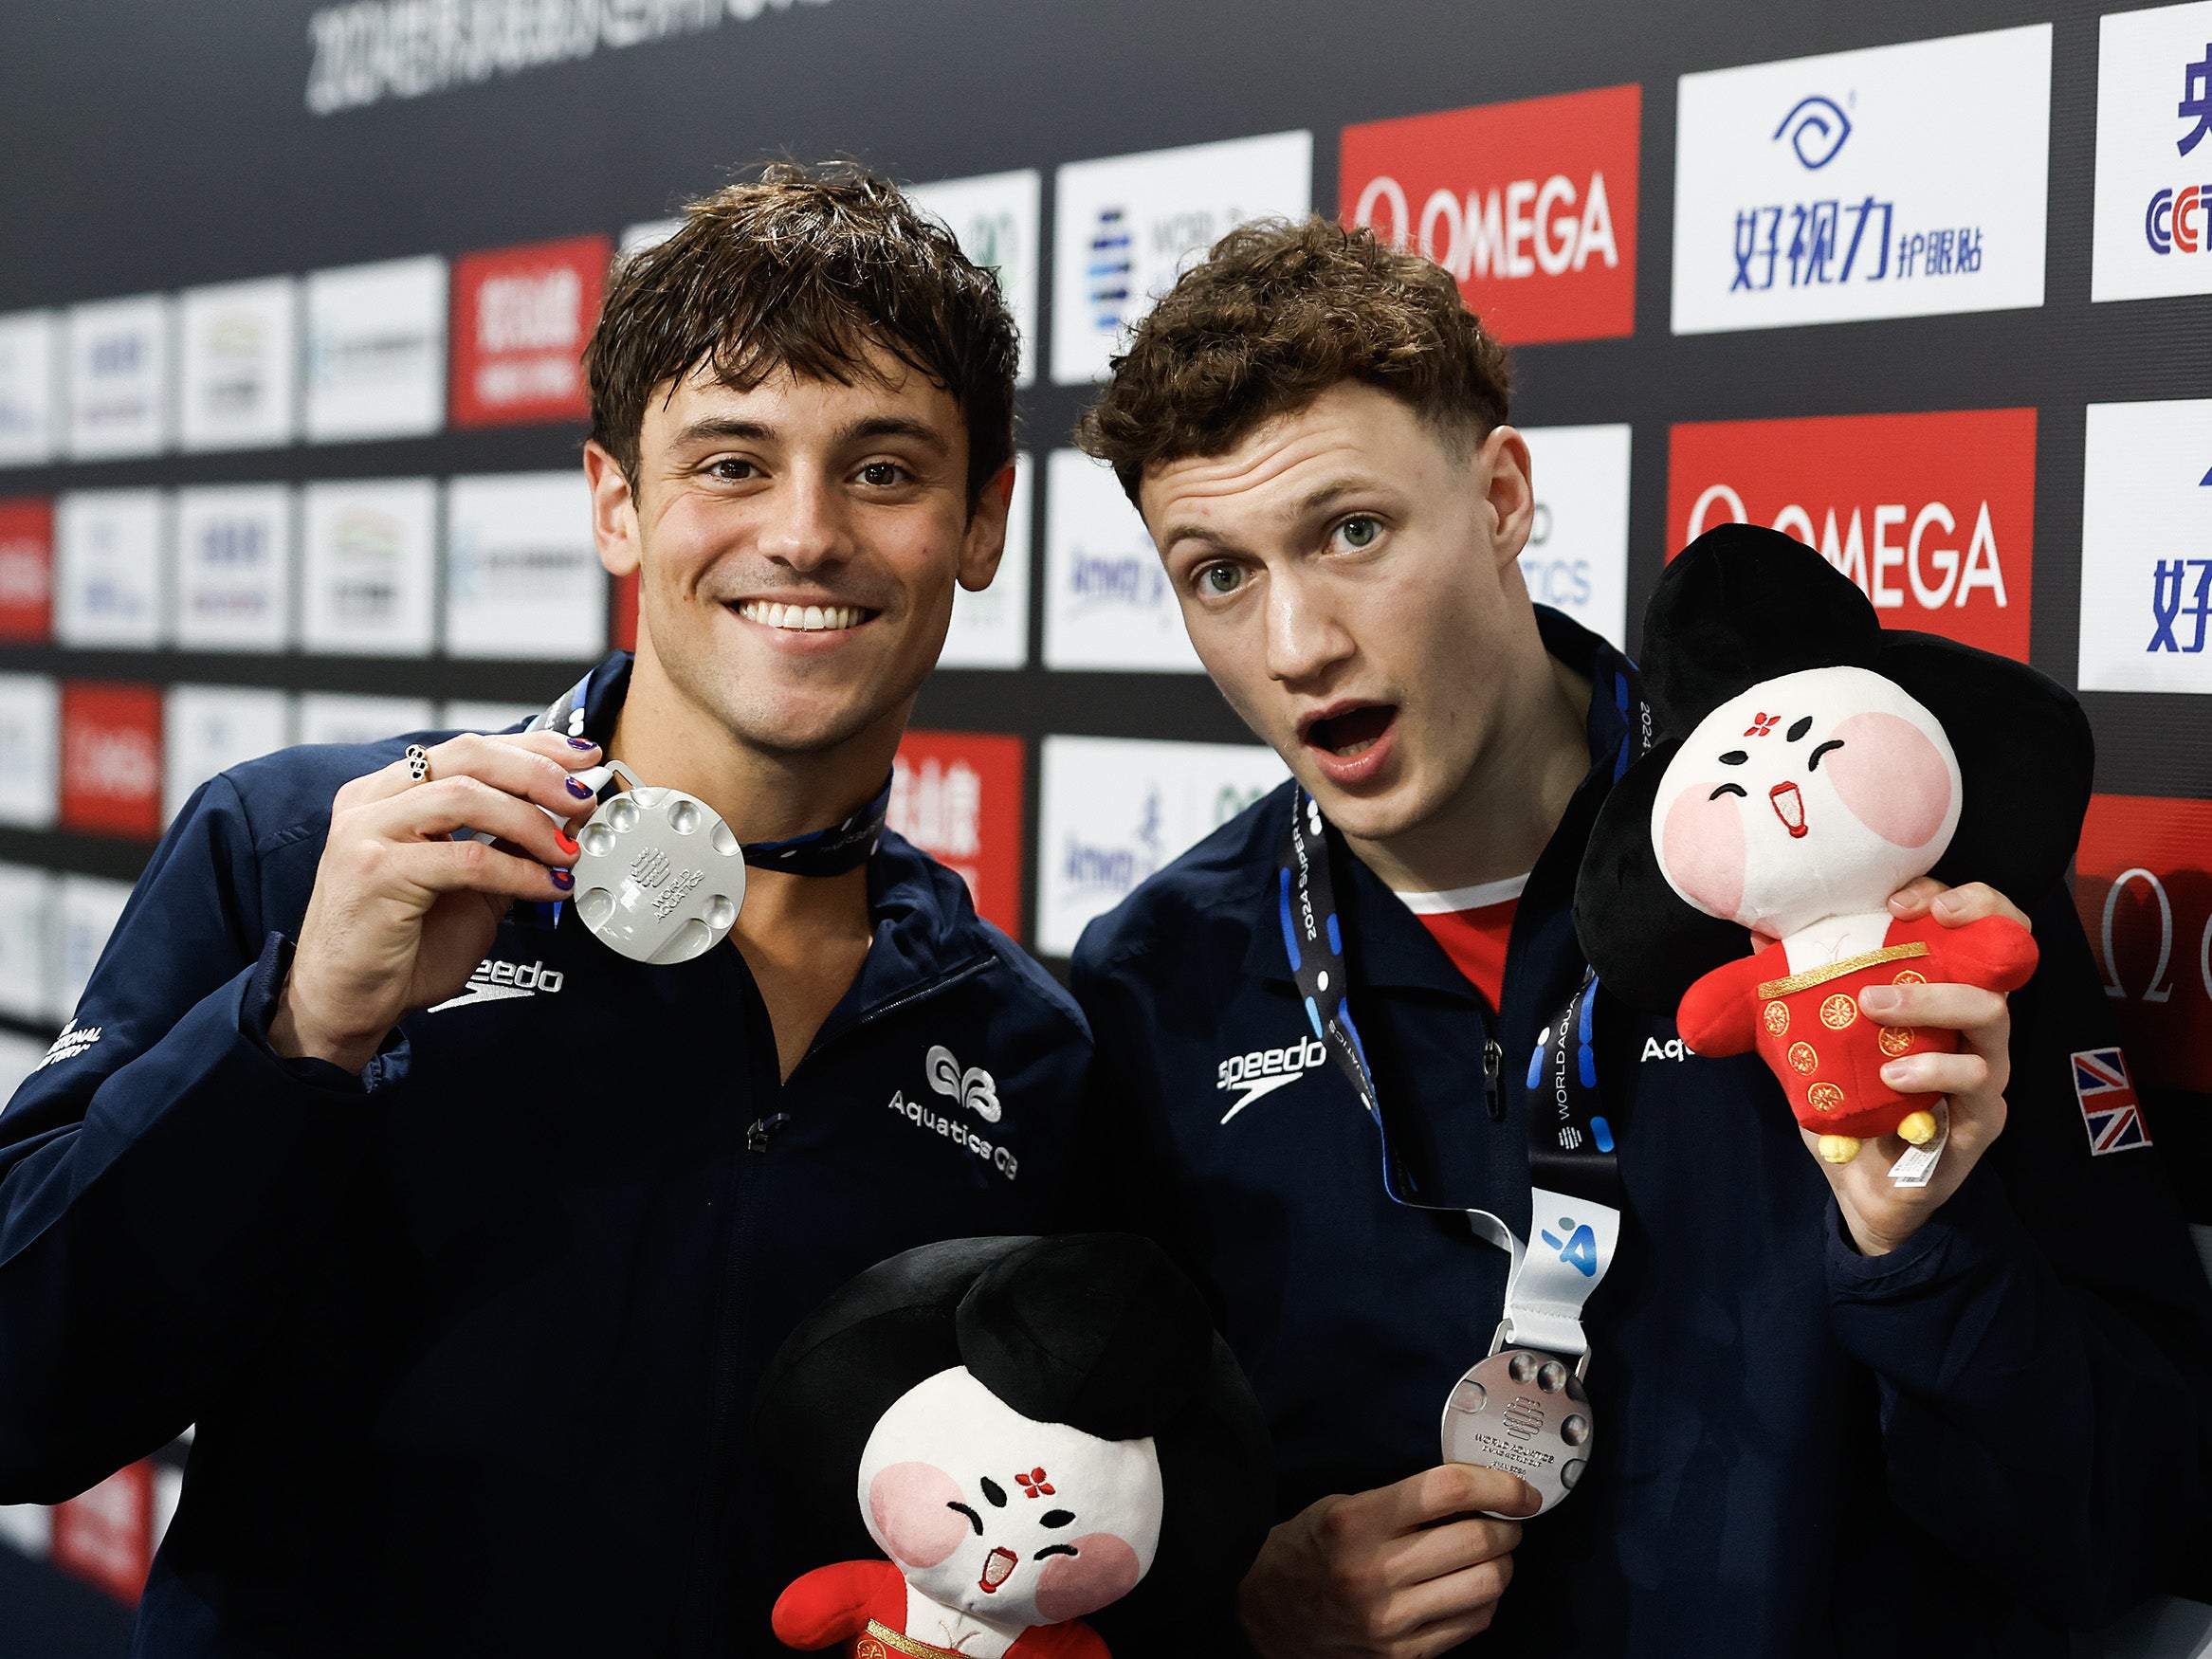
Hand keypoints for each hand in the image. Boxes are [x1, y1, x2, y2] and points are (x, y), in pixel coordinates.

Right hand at [270, 731, 602, 1071]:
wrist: (348, 1003)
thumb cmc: (402, 947)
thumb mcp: (471, 886)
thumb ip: (507, 849)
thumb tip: (567, 821)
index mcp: (389, 793)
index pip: (469, 749)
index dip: (533, 748)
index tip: (581, 758)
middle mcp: (372, 802)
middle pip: (469, 758)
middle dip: (538, 773)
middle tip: (582, 799)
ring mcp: (367, 832)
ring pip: (467, 796)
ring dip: (531, 822)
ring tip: (566, 851)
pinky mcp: (376, 871)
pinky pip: (467, 857)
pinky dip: (518, 871)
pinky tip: (547, 886)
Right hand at [1237, 1463, 1537, 1658]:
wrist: (1265, 1614)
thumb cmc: (1308, 1549)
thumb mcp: (1342, 1506)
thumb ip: (1403, 1499)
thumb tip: (1477, 1492)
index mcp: (1356, 1522)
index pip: (1446, 1491)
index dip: (1497, 1483)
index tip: (1519, 1488)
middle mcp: (1375, 1572)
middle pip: (1477, 1539)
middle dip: (1509, 1523)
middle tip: (1508, 1517)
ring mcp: (1391, 1621)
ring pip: (1487, 1584)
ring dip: (1504, 1562)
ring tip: (1493, 1551)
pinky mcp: (1403, 1655)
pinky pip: (1474, 1622)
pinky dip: (1486, 1598)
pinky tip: (1471, 1584)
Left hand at [1806, 878, 2025, 1255]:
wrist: (1860, 1187)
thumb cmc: (1849, 1103)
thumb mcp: (1812, 1041)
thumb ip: (1795, 993)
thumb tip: (1759, 937)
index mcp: (1943, 996)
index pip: (1977, 929)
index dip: (1960, 899)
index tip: (1903, 900)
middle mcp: (1974, 1025)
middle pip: (1999, 958)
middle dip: (1958, 928)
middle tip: (1896, 927)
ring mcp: (1986, 1069)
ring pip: (1993, 1015)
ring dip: (1931, 1001)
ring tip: (1874, 1007)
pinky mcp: (1983, 1117)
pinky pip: (1975, 1082)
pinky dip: (1933, 1070)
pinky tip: (1893, 1076)